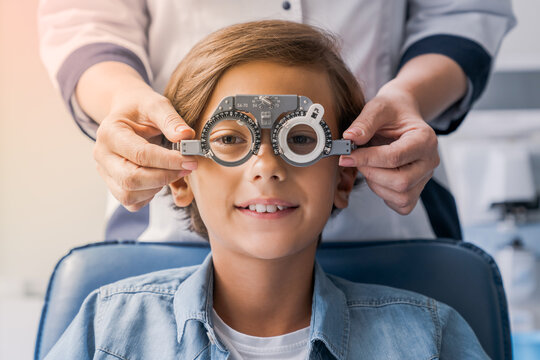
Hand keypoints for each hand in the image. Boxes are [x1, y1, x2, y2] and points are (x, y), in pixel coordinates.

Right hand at [93, 87, 196, 210]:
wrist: (127, 113)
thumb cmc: (141, 108)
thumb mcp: (156, 104)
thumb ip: (171, 120)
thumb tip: (186, 136)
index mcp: (109, 133)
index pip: (140, 154)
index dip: (168, 160)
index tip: (190, 160)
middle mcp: (102, 155)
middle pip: (131, 179)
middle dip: (164, 176)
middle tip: (187, 168)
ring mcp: (105, 172)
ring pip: (129, 195)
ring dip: (157, 187)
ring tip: (173, 171)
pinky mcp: (113, 184)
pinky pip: (131, 202)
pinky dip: (149, 195)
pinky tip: (160, 178)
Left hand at [339, 84, 438, 214]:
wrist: (401, 115)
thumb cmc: (391, 111)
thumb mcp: (378, 107)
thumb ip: (365, 122)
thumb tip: (350, 138)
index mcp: (425, 139)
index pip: (395, 157)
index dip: (367, 159)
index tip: (346, 156)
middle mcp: (430, 161)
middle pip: (401, 182)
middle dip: (372, 173)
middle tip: (357, 160)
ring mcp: (425, 177)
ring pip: (401, 197)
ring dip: (376, 185)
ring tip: (368, 166)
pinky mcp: (417, 188)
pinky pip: (402, 205)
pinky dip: (385, 195)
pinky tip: (377, 177)